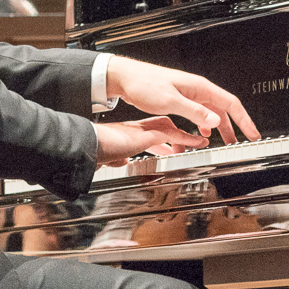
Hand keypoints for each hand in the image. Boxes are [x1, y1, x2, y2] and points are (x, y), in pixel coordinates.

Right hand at [94, 116, 208, 165]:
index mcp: (128, 133)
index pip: (148, 133)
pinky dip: (188, 139)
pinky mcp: (149, 134)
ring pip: (171, 127)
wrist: (90, 144)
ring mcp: (144, 130)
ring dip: (185, 136)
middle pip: (162, 126)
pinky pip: (174, 135)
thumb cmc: (95, 150)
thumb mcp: (110, 157)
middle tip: (184, 145)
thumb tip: (122, 162)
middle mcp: (137, 128)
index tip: (167, 148)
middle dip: (175, 135)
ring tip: (198, 143)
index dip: (160, 141)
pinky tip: (198, 143)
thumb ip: (118, 159)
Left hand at [103, 56, 256, 143]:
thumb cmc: (144, 84)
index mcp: (199, 88)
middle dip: (235, 126)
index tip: (252, 134)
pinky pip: (199, 113)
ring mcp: (189, 94)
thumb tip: (216, 121)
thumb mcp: (170, 101)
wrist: (125, 77)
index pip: (230, 104)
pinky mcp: (180, 99)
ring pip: (212, 112)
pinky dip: (205, 124)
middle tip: (243, 142)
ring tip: (225, 142)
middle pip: (223, 109)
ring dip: (220, 127)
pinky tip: (203, 132)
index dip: (244, 120)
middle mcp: (197, 89)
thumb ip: (194, 112)